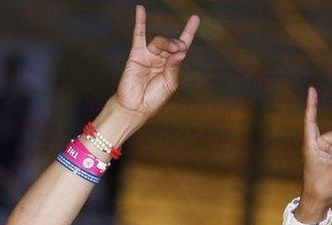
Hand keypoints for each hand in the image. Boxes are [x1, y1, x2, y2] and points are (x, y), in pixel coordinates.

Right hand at [112, 6, 198, 122]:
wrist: (136, 107)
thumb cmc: (154, 98)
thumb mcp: (170, 84)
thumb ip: (174, 67)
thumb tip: (181, 51)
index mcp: (172, 65)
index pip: (182, 45)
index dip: (188, 32)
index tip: (195, 18)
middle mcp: (161, 58)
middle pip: (172, 44)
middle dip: (177, 44)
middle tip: (180, 49)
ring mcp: (148, 55)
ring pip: (160, 41)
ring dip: (167, 43)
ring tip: (173, 48)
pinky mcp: (136, 55)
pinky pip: (138, 35)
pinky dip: (139, 22)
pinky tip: (140, 9)